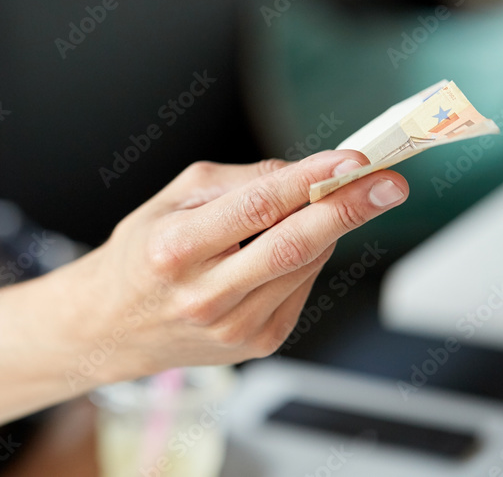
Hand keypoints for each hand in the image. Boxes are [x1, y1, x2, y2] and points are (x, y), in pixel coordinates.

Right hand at [82, 150, 407, 379]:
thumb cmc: (140, 255)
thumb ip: (237, 183)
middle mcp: (204, 295)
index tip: (352, 160)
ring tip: (343, 199)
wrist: (112, 325)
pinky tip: (298, 242)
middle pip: (294, 246)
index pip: (256, 208)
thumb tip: (300, 172)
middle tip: (390, 184)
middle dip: (349, 209)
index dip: (310, 180)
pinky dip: (310, 258)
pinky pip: (301, 289)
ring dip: (332, 229)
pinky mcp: (255, 344)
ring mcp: (233, 327)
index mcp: (175, 249)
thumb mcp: (170, 201)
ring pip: (305, 267)